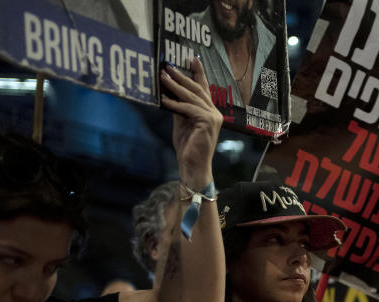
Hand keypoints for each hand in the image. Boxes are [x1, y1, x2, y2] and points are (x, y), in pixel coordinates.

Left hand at [161, 57, 222, 189]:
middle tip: (169, 66)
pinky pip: (188, 109)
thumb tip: (171, 93)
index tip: (193, 59)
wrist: (193, 165)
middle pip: (198, 89)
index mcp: (210, 112)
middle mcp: (214, 112)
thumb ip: (180, 108)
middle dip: (182, 76)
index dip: (198, 73)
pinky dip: (175, 104)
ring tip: (163, 77)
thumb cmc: (188, 147)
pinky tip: (165, 100)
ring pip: (192, 97)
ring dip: (176, 86)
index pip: (204, 89)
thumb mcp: (182, 123)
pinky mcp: (207, 122)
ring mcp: (213, 117)